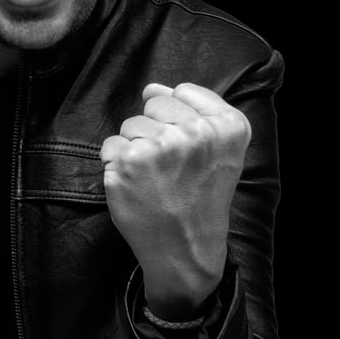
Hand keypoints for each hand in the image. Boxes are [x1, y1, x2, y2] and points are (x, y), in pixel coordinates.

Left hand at [100, 83, 250, 318]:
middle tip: (170, 167)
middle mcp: (197, 132)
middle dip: (155, 130)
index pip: (183, 91)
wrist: (185, 251)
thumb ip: (193, 110)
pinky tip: (136, 186)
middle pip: (154, 104)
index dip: (178, 119)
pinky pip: (112, 144)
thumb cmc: (200, 199)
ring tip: (154, 178)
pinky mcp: (129, 161)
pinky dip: (116, 164)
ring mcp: (161, 145)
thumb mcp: (219, 152)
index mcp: (228, 126)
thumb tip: (152, 87)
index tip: (188, 149)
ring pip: (131, 124)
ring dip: (135, 148)